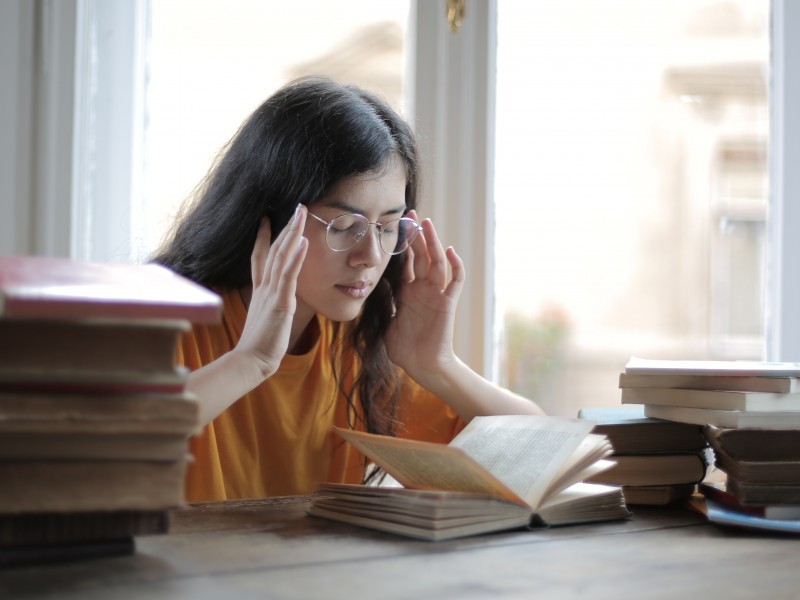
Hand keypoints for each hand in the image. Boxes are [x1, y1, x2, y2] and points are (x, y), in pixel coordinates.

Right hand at [235, 206, 307, 377]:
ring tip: (301, 214)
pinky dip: (296, 257)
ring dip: (292, 233)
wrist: (251, 360)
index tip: (267, 219)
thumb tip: (274, 303)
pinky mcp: (280, 303)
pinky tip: (303, 242)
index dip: (264, 237)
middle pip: (274, 249)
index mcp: (260, 290)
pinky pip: (289, 276)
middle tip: (296, 207)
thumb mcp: (265, 318)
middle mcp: (264, 286)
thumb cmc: (260, 345)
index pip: (260, 257)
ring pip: (282, 256)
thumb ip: (269, 306)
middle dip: (286, 227)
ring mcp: (272, 293)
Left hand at [385, 211, 464, 387]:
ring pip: (437, 262)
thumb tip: (367, 285)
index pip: (405, 261)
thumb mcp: (385, 320)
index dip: (402, 244)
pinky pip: (455, 282)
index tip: (395, 225)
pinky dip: (455, 266)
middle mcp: (423, 289)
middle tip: (411, 214)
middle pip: (421, 255)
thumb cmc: (404, 348)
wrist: (421, 366)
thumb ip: (381, 301)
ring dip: (433, 242)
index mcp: (407, 291)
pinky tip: (449, 251)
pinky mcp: (447, 304)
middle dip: (417, 234)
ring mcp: (436, 294)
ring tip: (427, 223)